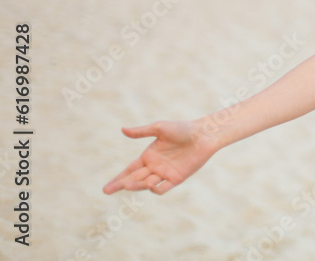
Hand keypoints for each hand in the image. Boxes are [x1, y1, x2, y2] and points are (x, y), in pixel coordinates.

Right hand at [103, 120, 217, 195]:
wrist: (203, 134)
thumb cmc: (183, 129)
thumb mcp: (160, 128)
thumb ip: (141, 132)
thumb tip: (122, 129)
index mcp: (149, 155)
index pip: (129, 170)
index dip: (118, 179)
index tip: (106, 189)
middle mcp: (155, 166)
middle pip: (134, 179)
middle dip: (121, 185)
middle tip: (108, 190)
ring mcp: (165, 173)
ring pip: (146, 184)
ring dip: (137, 185)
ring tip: (129, 184)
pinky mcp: (177, 178)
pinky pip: (163, 188)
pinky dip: (156, 189)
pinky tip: (151, 184)